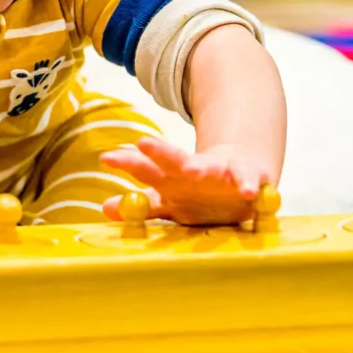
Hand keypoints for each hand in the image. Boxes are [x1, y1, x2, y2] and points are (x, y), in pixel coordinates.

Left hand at [99, 138, 269, 225]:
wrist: (241, 173)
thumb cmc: (199, 192)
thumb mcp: (170, 201)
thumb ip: (144, 206)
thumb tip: (107, 209)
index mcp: (170, 178)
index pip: (144, 169)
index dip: (126, 163)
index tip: (106, 158)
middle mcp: (191, 171)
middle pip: (172, 158)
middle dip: (158, 151)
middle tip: (142, 143)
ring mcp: (219, 172)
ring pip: (208, 166)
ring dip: (200, 167)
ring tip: (192, 170)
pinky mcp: (245, 174)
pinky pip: (246, 179)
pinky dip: (246, 184)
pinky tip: (246, 191)